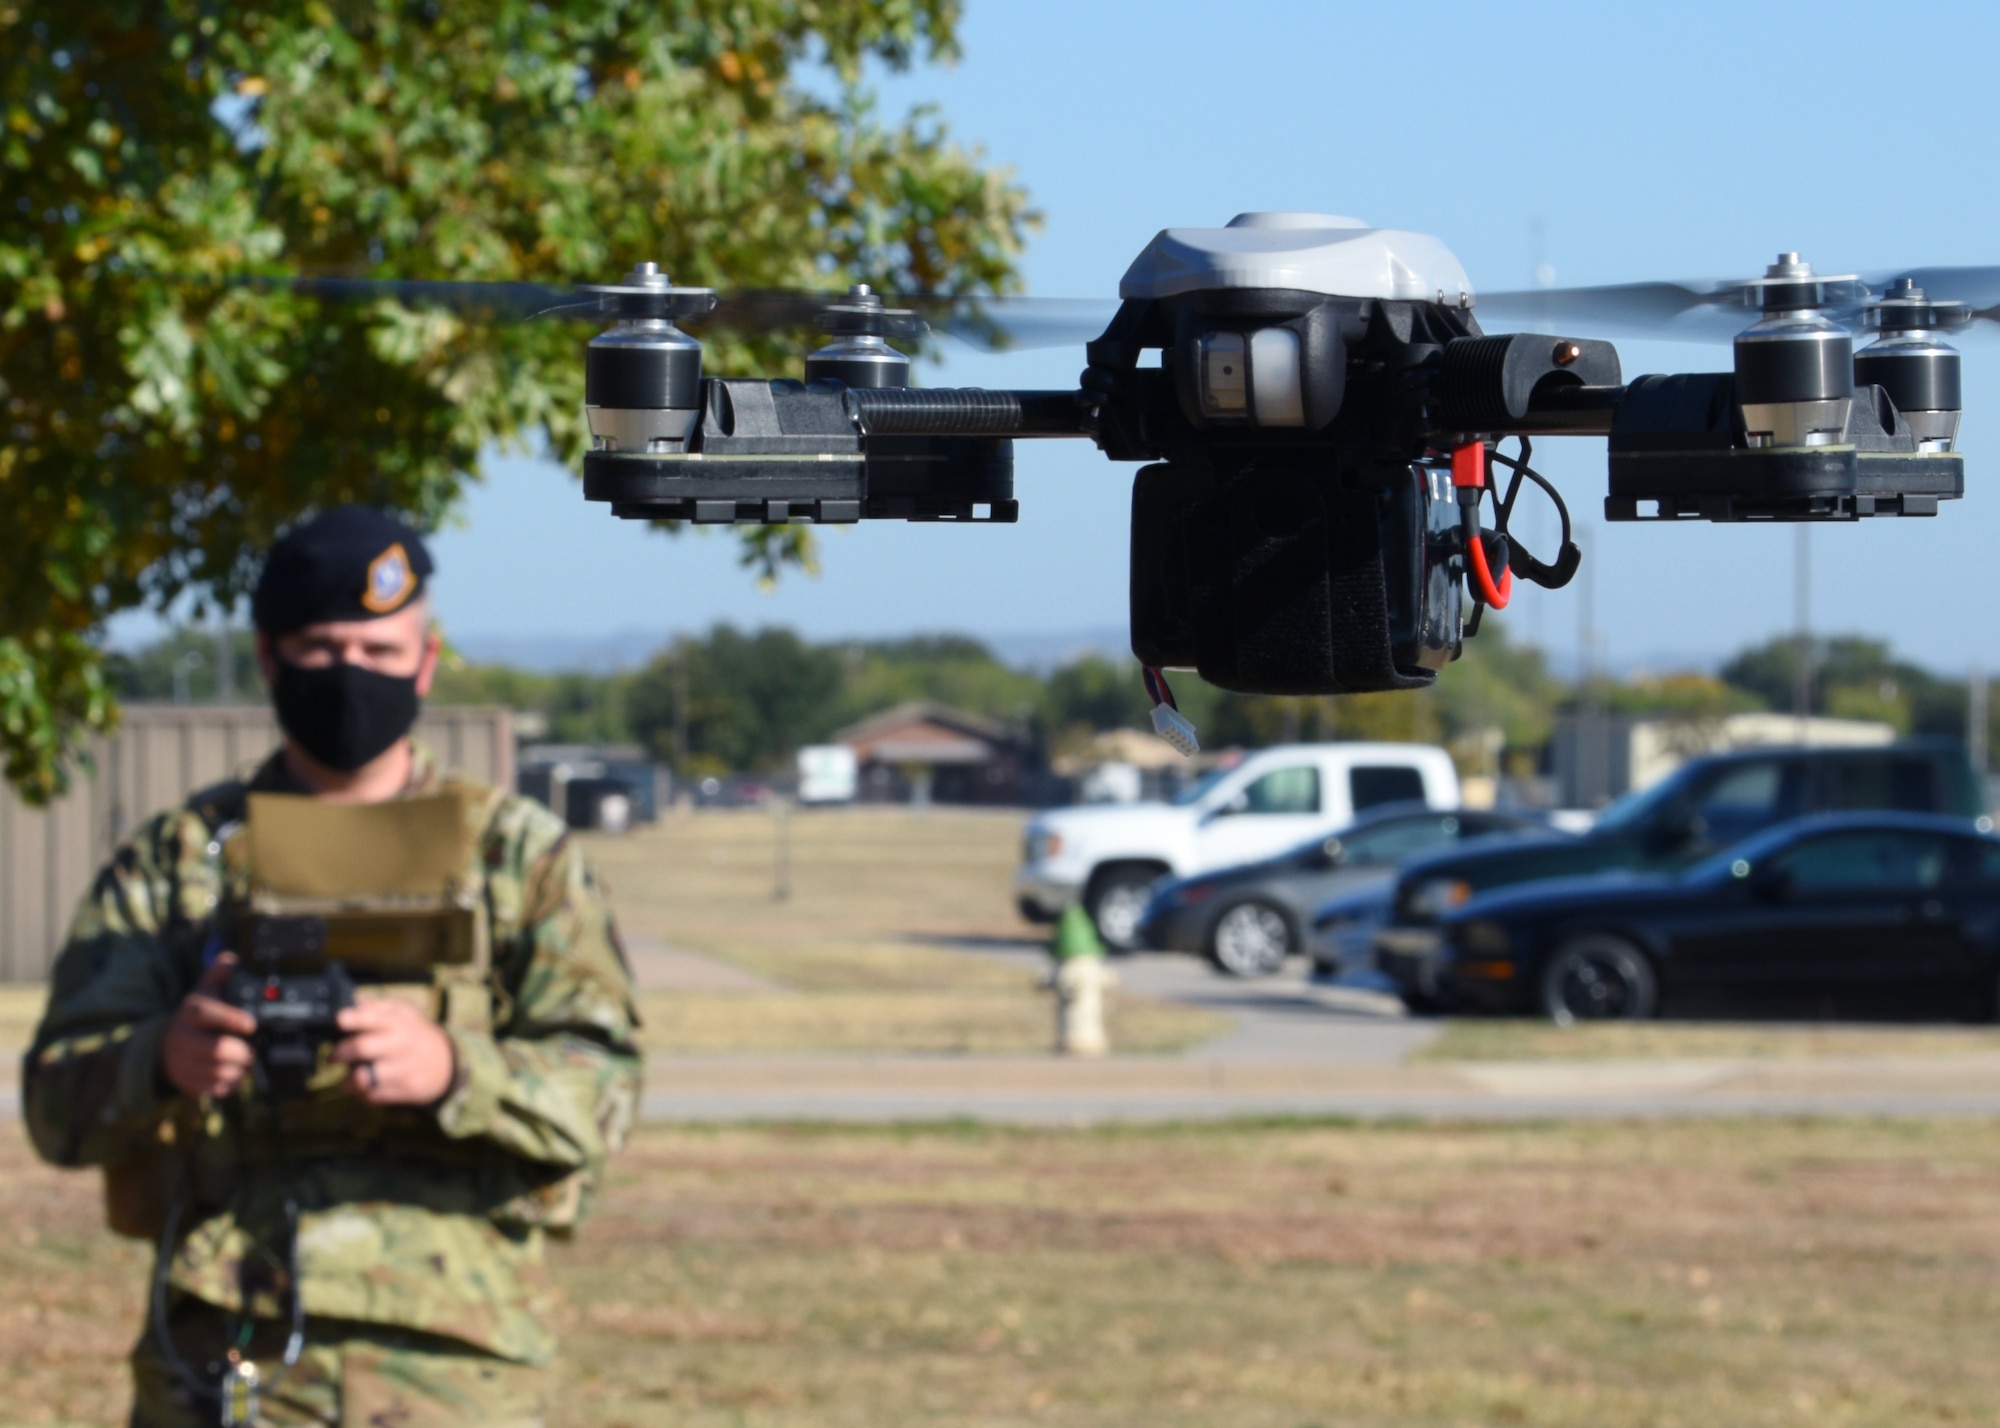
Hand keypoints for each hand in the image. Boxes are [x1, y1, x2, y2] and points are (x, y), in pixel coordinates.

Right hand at [161, 955, 257, 1098]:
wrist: (167, 1046)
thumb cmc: (198, 1016)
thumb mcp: (207, 989)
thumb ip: (221, 972)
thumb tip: (232, 960)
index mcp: (191, 1012)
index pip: (208, 1014)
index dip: (231, 1019)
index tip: (251, 1024)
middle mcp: (183, 1038)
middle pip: (218, 1050)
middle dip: (243, 1051)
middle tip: (253, 1048)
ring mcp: (183, 1063)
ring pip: (220, 1072)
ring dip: (239, 1069)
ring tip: (245, 1060)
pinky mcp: (188, 1082)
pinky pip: (215, 1088)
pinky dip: (230, 1083)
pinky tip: (233, 1072)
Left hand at [330, 997, 456, 1106]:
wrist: (448, 1062)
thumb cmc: (415, 1034)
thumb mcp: (404, 1013)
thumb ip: (376, 1008)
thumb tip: (349, 1006)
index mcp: (398, 1022)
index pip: (372, 1018)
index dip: (352, 1019)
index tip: (339, 1020)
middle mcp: (402, 1044)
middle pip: (362, 1048)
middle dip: (339, 1053)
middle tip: (332, 1058)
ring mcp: (406, 1068)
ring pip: (364, 1078)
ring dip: (347, 1081)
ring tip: (345, 1081)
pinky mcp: (408, 1089)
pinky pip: (374, 1095)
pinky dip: (363, 1094)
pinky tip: (365, 1088)